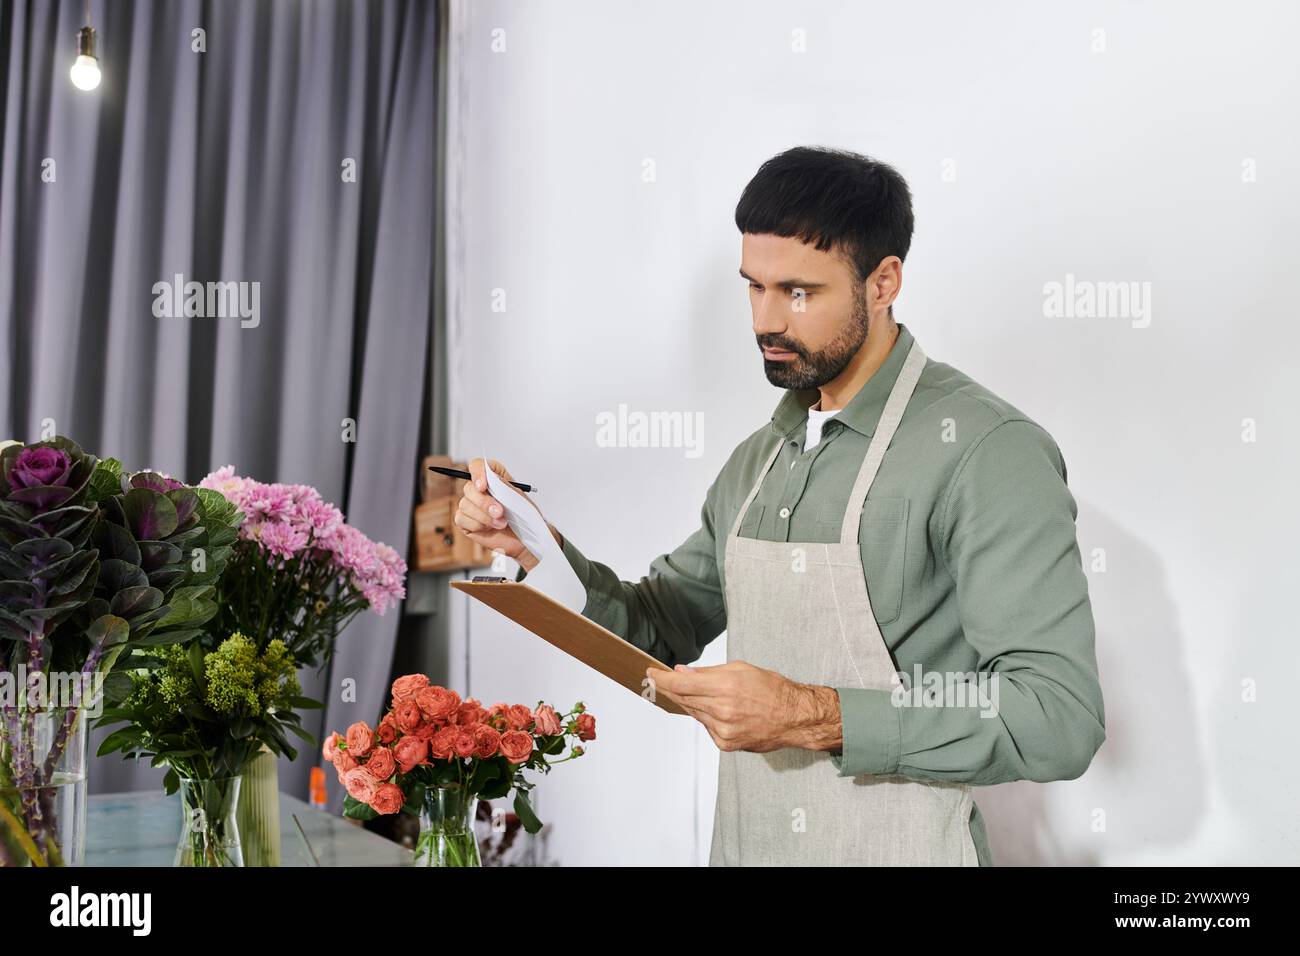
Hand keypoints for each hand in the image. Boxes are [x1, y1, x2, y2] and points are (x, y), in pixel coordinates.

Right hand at [456, 458, 529, 564]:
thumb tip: (490, 476)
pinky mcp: (466, 520)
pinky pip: (461, 518)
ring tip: (501, 523)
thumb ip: (502, 485)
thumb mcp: (517, 497)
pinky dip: (477, 524)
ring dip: (484, 516)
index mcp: (493, 478)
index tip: (483, 486)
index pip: (478, 465)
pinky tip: (489, 528)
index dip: (478, 473)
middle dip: (484, 502)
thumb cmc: (523, 517)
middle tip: (499, 512)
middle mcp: (480, 490)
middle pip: (469, 487)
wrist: (524, 539)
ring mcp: (471, 505)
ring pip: (465, 504)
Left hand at [647, 661, 842, 753]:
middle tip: (660, 681)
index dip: (662, 679)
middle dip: (670, 689)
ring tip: (702, 693)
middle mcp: (722, 710)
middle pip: (683, 699)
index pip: (681, 684)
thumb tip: (682, 672)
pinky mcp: (726, 743)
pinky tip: (719, 711)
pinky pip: (707, 727)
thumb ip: (708, 673)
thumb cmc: (772, 689)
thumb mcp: (741, 669)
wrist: (794, 717)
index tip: (651, 674)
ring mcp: (723, 730)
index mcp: (725, 687)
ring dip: (691, 703)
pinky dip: (707, 717)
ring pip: (694, 713)